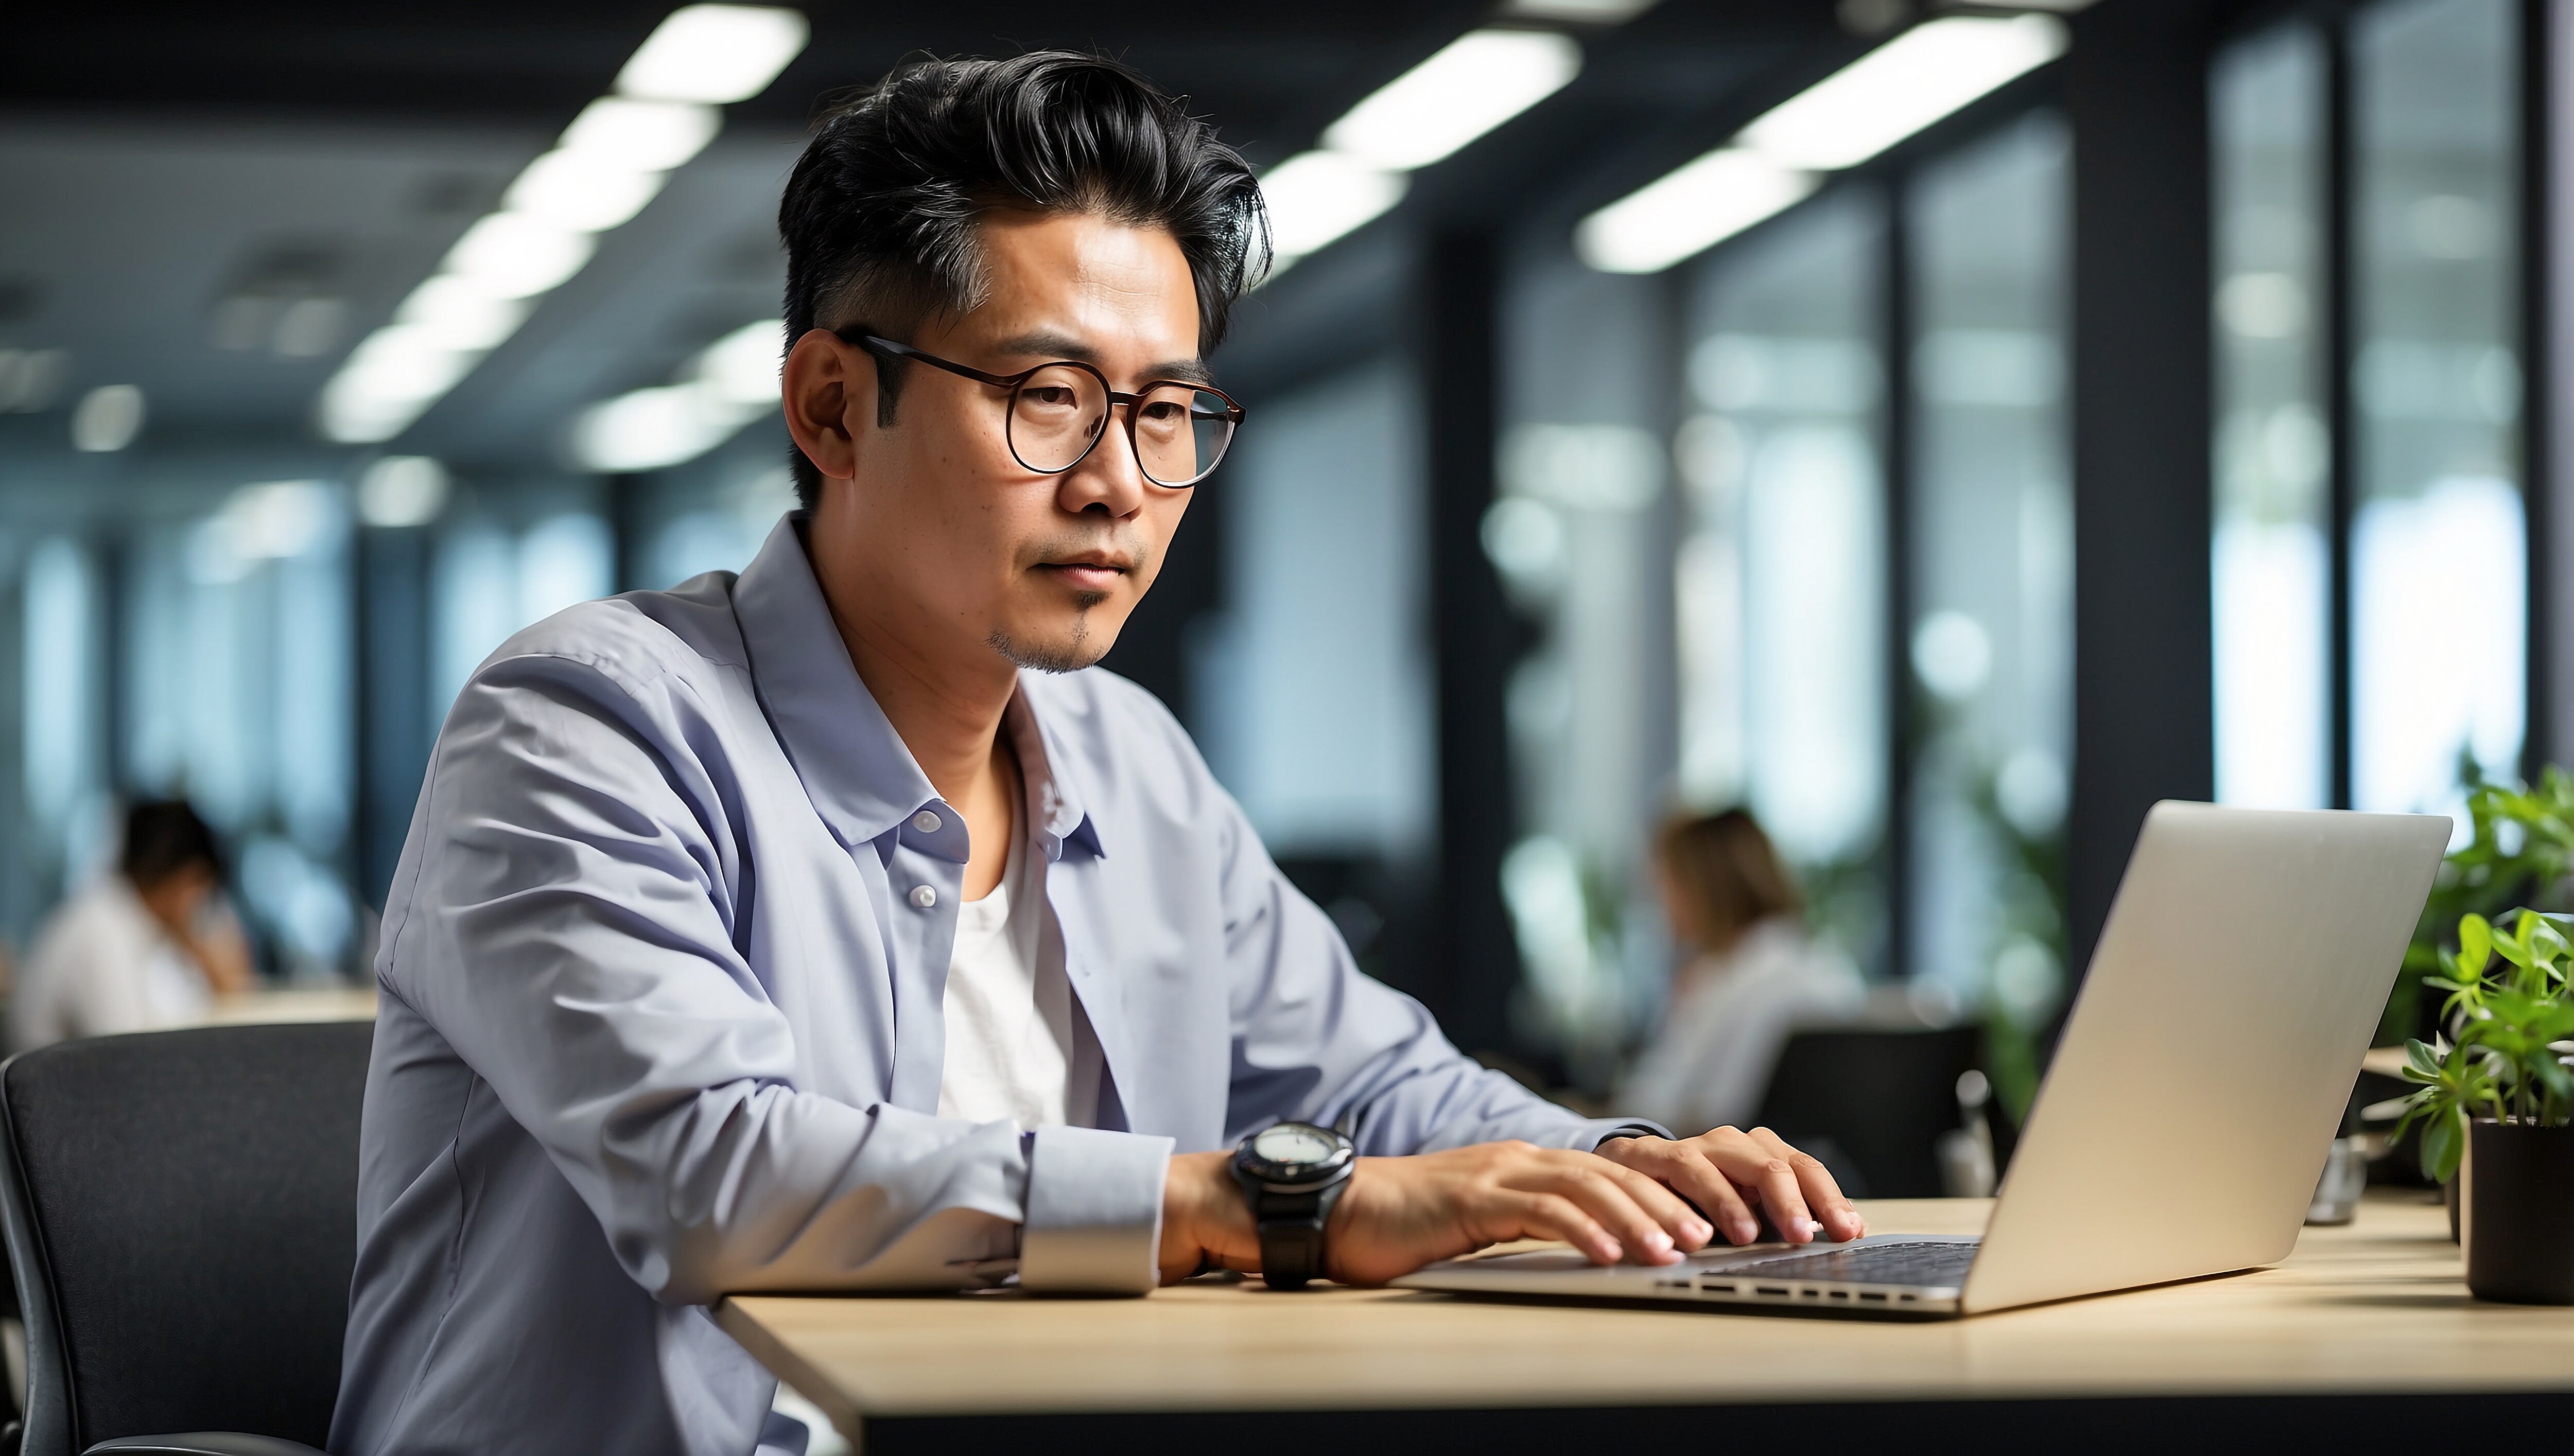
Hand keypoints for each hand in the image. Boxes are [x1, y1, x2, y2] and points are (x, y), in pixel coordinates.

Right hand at [1159, 1143, 1714, 1286]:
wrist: (1335, 1208)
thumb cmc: (1404, 1226)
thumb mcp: (1483, 1223)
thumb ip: (1531, 1226)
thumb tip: (1590, 1251)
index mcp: (1527, 1165)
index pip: (1614, 1174)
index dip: (1669, 1196)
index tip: (1714, 1226)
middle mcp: (1520, 1160)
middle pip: (1615, 1173)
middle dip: (1675, 1204)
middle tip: (1724, 1235)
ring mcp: (1495, 1173)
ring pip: (1587, 1185)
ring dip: (1641, 1217)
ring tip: (1681, 1248)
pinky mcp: (1471, 1197)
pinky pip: (1539, 1210)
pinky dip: (1583, 1229)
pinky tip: (1613, 1252)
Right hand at [1592, 1126, 1865, 1246]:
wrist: (1629, 1177)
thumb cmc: (1699, 1200)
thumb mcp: (1749, 1212)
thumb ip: (1789, 1218)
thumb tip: (1854, 1231)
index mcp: (1761, 1153)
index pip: (1805, 1169)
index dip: (1829, 1199)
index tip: (1848, 1231)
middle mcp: (1732, 1143)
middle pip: (1772, 1163)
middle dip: (1791, 1200)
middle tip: (1802, 1235)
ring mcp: (1695, 1145)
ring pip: (1728, 1161)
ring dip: (1736, 1202)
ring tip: (1749, 1236)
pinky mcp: (1654, 1153)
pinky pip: (1680, 1167)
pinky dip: (1694, 1197)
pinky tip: (1701, 1232)